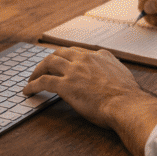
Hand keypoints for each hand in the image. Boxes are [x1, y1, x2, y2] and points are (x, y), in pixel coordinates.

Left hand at [23, 47, 144, 128]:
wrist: (126, 104)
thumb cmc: (128, 97)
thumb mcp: (123, 75)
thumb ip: (114, 71)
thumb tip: (112, 76)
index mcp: (100, 55)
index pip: (78, 52)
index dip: (68, 57)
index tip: (63, 63)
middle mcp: (85, 59)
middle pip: (60, 53)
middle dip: (49, 60)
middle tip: (42, 68)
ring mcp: (74, 71)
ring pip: (49, 62)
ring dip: (37, 70)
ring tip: (32, 78)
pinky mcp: (65, 85)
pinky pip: (43, 81)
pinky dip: (33, 85)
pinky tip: (28, 91)